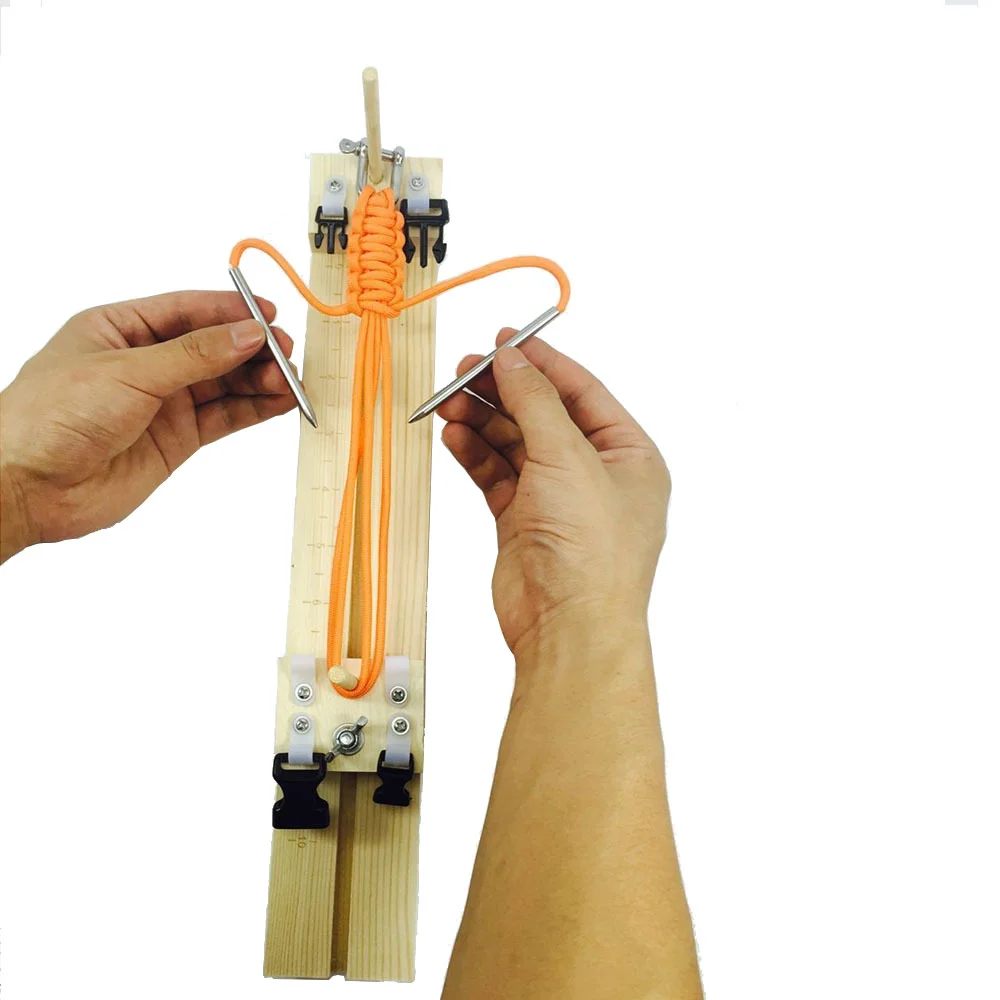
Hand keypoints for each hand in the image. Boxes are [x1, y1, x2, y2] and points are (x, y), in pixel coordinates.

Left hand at [0, 291, 297, 561]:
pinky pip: (225, 417)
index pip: (187, 310)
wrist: (28, 487)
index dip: (230, 311)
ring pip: (224, 382)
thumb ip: (194, 355)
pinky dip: (254, 409)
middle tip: (285, 354)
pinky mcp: (176, 439)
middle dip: (251, 348)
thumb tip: (246, 334)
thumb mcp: (127, 372)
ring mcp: (163, 402)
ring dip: (259, 379)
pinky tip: (279, 403)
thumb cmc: (51, 417)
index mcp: (121, 328)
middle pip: (213, 346)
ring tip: (289, 382)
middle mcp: (146, 362)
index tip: (269, 316)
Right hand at [437, 330, 669, 656]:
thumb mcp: (568, 458)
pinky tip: (455, 437)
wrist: (568, 626)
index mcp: (630, 455)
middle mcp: (597, 475)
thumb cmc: (592, 551)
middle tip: (464, 370)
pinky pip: (497, 476)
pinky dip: (476, 455)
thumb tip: (512, 359)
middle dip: (504, 392)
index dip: (543, 363)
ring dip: (483, 422)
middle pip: (544, 416)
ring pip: (515, 445)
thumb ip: (536, 402)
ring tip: (449, 404)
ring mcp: (559, 499)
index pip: (583, 392)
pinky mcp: (525, 522)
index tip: (506, 339)